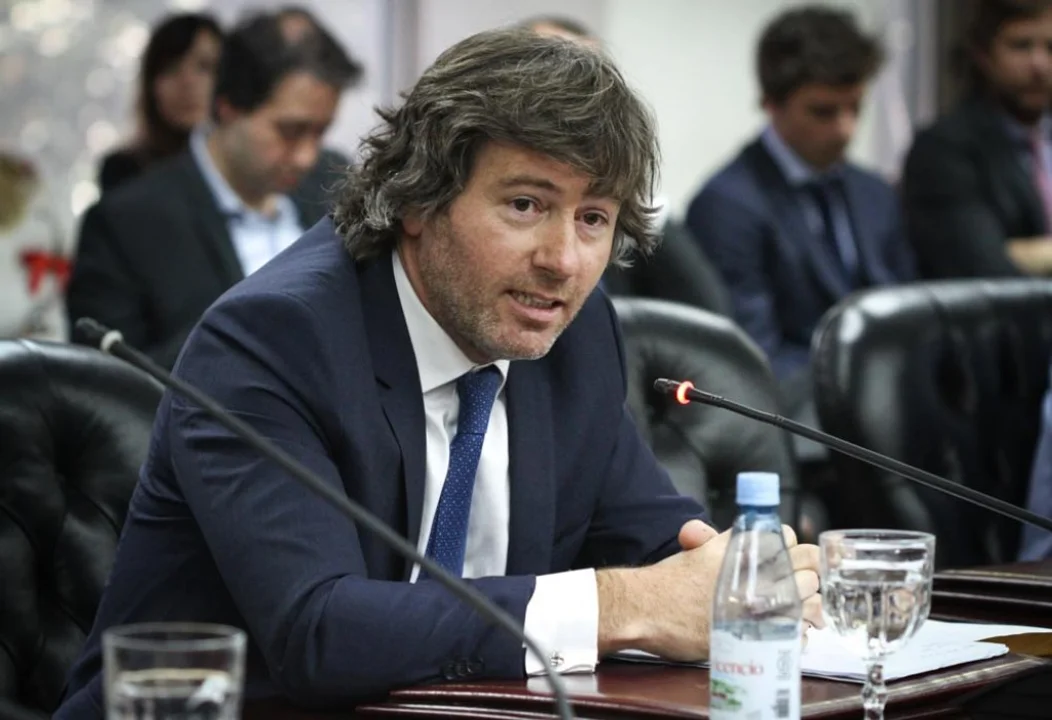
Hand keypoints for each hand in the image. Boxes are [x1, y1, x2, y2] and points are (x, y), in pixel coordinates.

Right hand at [597, 520, 823, 661]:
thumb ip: (724, 541)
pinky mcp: (758, 634)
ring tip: (800, 612)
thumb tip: (744, 535)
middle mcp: (756, 573)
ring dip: (808, 604)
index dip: (790, 549)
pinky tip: (788, 632)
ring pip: (810, 599)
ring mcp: (759, 604)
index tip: (786, 559)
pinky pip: (796, 632)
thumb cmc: (668, 580)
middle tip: (797, 586)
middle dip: (805, 575)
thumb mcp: (698, 549)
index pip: (789, 538)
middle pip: (807, 567)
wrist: (646, 609)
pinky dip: (797, 633)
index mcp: (744, 548)